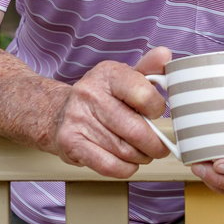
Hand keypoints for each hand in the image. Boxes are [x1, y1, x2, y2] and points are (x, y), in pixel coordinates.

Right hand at [47, 46, 172, 176]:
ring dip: (140, 157)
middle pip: (136, 129)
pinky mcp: (70, 142)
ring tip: (143, 153)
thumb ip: (148, 67)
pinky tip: (127, 162)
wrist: (57, 112)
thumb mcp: (124, 77)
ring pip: (124, 150)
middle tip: (159, 147)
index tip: (156, 114)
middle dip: (154, 144)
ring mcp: (78, 118)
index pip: (144, 94)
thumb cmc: (100, 97)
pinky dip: (125, 168)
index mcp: (108, 74)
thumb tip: (165, 55)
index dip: (157, 109)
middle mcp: (90, 93)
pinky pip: (108, 164)